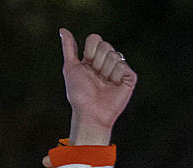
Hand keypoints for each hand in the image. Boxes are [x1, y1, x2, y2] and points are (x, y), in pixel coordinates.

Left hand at [59, 29, 136, 145]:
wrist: (91, 112)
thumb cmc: (79, 94)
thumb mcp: (70, 67)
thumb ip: (69, 47)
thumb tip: (63, 29)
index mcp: (94, 57)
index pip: (95, 39)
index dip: (90, 51)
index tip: (86, 65)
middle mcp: (107, 61)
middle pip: (105, 45)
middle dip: (97, 61)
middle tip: (96, 76)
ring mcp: (120, 69)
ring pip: (115, 55)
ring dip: (106, 71)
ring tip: (105, 83)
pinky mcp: (129, 78)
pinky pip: (123, 66)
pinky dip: (116, 76)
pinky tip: (114, 85)